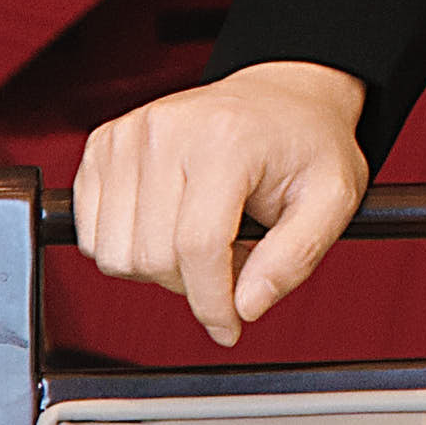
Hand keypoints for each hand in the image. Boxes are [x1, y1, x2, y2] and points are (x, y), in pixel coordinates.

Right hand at [68, 61, 375, 345]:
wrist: (281, 96)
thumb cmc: (306, 144)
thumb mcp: (333, 200)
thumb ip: (294, 259)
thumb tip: (245, 308)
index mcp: (226, 139)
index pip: (198, 247)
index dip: (212, 304)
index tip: (229, 328)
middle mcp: (167, 130)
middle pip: (152, 257)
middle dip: (193, 284)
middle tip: (233, 261)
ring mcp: (127, 135)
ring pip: (114, 253)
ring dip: (158, 269)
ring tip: (204, 240)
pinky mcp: (103, 145)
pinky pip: (92, 234)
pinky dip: (129, 249)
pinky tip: (169, 227)